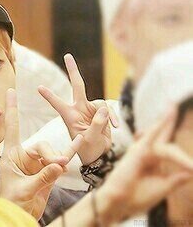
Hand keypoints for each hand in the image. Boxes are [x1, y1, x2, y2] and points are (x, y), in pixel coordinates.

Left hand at [0, 89, 82, 219]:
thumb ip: (43, 177)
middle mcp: (24, 156)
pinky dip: (69, 154)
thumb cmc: (13, 203)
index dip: (11, 109)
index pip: (12, 127)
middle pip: (41, 146)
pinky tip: (79, 143)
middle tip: (58, 166)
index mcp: (12, 154)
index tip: (10, 90)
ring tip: (63, 167)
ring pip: (52, 155)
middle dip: (50, 156)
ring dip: (58, 161)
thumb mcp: (25, 189)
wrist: (19, 217)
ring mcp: (37, 164)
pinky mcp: (48, 173)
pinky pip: (60, 162)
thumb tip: (59, 165)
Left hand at [38, 54, 117, 164]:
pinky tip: (116, 126)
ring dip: (107, 116)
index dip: (49, 96)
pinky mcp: (101, 111)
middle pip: (77, 85)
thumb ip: (97, 125)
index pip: (58, 104)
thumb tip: (104, 109)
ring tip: (112, 127)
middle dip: (73, 70)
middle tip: (67, 55)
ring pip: (101, 104)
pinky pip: (109, 110)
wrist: (98, 154)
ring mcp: (90, 108)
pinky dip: (113, 117)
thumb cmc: (88, 149)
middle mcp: (79, 108)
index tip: (39, 88)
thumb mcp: (90, 140)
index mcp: (70, 116)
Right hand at [96, 108, 192, 224]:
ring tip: (188, 156)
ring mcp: (143, 149)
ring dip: (178, 152)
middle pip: (164, 134)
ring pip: (168, 147)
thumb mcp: (162, 188)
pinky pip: (154, 135)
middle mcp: (148, 151)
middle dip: (169, 119)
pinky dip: (161, 124)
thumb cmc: (136, 197)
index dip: (179, 146)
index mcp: (153, 160)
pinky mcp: (139, 150)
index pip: (169, 146)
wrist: (119, 203)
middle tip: (173, 102)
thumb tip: (192, 171)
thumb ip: (176, 178)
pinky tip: (168, 113)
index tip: (191, 162)